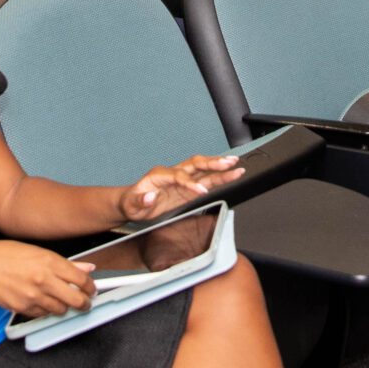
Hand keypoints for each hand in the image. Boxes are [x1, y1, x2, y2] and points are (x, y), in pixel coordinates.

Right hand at [0, 240, 95, 317]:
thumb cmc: (5, 256)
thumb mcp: (37, 252)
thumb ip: (64, 263)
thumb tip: (86, 268)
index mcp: (49, 262)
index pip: (81, 280)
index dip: (90, 287)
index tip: (91, 290)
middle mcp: (44, 280)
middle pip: (76, 300)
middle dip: (84, 303)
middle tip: (85, 303)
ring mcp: (33, 296)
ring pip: (61, 310)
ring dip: (64, 307)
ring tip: (60, 300)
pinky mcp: (23, 309)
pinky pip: (43, 315)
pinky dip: (46, 310)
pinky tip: (41, 301)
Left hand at [120, 154, 242, 221]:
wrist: (133, 202)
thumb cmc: (132, 201)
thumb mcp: (132, 204)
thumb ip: (141, 200)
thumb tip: (150, 197)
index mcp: (160, 174)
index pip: (179, 176)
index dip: (190, 183)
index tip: (201, 191)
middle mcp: (173, 173)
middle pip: (195, 164)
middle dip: (212, 163)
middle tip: (228, 163)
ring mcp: (182, 179)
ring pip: (203, 170)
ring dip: (220, 167)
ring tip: (236, 166)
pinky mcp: (188, 187)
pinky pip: (206, 180)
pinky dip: (219, 178)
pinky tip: (231, 175)